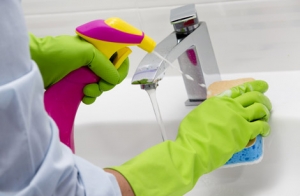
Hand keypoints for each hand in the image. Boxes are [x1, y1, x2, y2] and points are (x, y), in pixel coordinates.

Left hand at [29, 34, 128, 103]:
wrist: (32, 65)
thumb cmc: (57, 54)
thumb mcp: (84, 52)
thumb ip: (104, 64)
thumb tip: (115, 79)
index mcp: (95, 48)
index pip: (117, 57)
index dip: (120, 67)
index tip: (113, 77)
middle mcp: (91, 60)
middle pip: (110, 74)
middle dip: (106, 82)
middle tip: (97, 85)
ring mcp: (83, 73)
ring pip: (101, 85)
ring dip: (97, 91)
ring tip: (86, 92)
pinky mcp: (75, 85)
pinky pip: (90, 94)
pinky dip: (90, 98)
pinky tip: (84, 99)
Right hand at [108, 80, 271, 195]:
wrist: (194, 148)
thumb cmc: (191, 135)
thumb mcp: (198, 115)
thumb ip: (210, 111)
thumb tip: (215, 115)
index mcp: (218, 101)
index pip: (239, 90)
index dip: (253, 86)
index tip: (260, 85)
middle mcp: (230, 106)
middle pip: (253, 96)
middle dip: (262, 97)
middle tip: (265, 101)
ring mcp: (238, 117)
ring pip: (260, 108)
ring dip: (265, 111)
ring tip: (265, 115)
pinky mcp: (244, 131)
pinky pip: (261, 126)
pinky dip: (265, 127)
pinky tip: (264, 130)